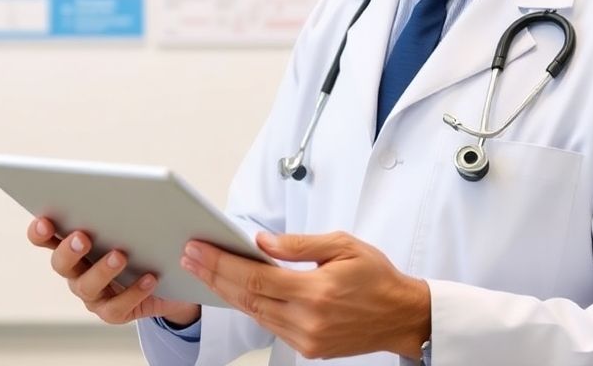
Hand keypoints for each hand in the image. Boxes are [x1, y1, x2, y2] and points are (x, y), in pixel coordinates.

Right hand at [26, 217, 200, 326]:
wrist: (169, 279)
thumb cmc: (146, 241)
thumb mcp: (138, 219)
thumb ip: (128, 206)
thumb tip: (135, 192)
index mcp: (74, 242)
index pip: (45, 236)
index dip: (40, 230)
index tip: (45, 220)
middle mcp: (76, 270)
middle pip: (60, 263)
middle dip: (69, 249)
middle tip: (83, 236)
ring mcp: (92, 294)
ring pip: (86, 286)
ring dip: (101, 270)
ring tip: (120, 256)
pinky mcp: (112, 311)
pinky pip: (116, 306)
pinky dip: (133, 291)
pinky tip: (149, 278)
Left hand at [181, 230, 430, 359]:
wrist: (403, 316)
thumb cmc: (377, 277)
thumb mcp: (343, 246)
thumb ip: (299, 245)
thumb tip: (260, 242)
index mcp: (316, 293)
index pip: (255, 277)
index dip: (221, 263)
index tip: (198, 248)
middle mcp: (307, 321)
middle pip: (247, 297)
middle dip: (214, 275)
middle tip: (189, 255)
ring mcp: (306, 339)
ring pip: (254, 313)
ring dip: (225, 291)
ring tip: (204, 269)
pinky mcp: (308, 349)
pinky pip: (269, 324)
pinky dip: (249, 306)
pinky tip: (234, 289)